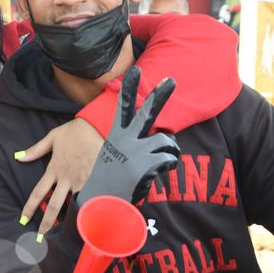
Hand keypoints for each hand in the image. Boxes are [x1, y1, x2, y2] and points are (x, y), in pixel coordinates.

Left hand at [16, 119, 103, 238]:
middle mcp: (66, 179)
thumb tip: (18, 157)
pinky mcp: (96, 181)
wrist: (99, 126)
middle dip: (46, 223)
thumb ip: (36, 150)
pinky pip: (89, 199)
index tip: (23, 219)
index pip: (38, 192)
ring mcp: (82, 181)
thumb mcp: (52, 137)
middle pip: (54, 206)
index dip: (30, 207)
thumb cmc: (74, 131)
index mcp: (54, 169)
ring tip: (63, 235)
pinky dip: (86, 210)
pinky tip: (86, 222)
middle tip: (40, 237)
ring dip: (67, 220)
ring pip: (72, 206)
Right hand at [77, 66, 179, 205]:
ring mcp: (137, 151)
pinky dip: (168, 164)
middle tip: (172, 80)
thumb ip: (126, 145)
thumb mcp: (112, 157)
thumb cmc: (107, 180)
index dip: (130, 88)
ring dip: (170, 150)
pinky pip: (169, 158)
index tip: (135, 70)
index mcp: (117, 136)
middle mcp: (127, 140)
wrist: (101, 202)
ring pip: (166, 140)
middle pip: (147, 113)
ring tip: (161, 160)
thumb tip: (145, 138)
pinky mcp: (147, 164)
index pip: (123, 107)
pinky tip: (156, 173)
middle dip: (160, 95)